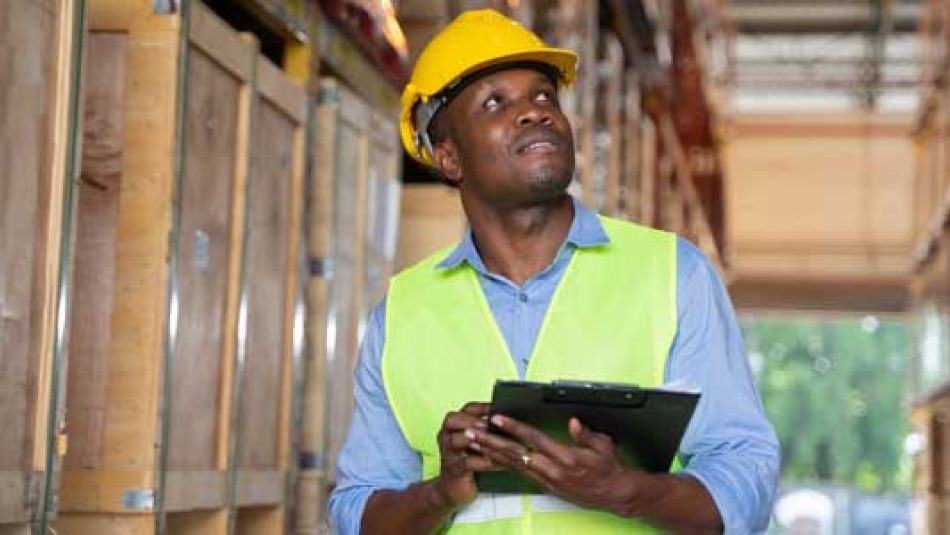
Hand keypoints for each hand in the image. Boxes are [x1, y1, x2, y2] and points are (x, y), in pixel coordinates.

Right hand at [433, 402, 499, 508]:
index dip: (483, 406)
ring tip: (502, 442)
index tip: (501, 407)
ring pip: (461, 440)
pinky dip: (486, 461)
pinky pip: (468, 462)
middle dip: (477, 421)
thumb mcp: (477, 443)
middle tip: (497, 424)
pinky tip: (502, 463)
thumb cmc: (469, 461)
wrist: (454, 489)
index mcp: (454, 425)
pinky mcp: (453, 469)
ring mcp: (448, 452)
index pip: (467, 409)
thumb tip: (513, 421)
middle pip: (455, 420)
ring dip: (483, 440)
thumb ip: (488, 431)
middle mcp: (446, 435)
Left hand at [468, 415, 642, 515]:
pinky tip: (491, 458)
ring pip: (513, 465)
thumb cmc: (608, 468)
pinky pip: (519, 473)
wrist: (614, 494)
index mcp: (565, 457)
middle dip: (491, 442)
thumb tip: (573, 422)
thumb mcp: (603, 446)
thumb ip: (585, 434)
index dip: (513, 428)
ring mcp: (547, 480)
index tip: (496, 418)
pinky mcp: (545, 486)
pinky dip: (503, 464)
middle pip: (515, 454)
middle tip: (472, 433)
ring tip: (473, 443)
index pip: (533, 439)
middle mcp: (552, 470)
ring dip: (491, 454)